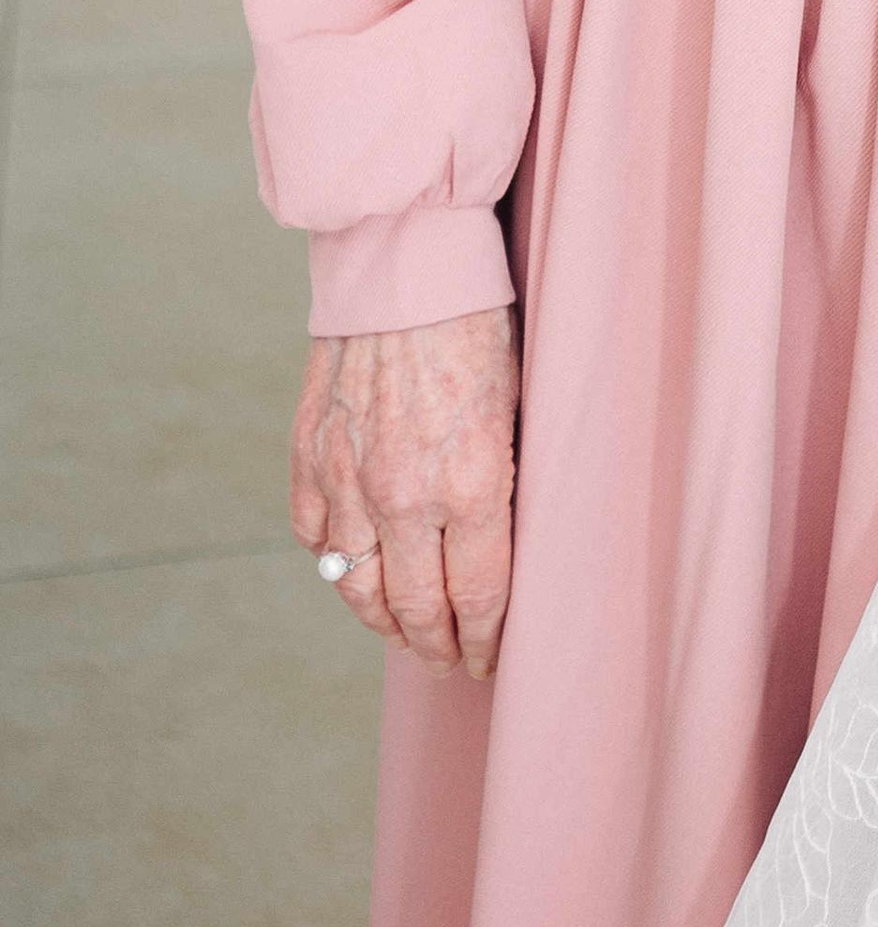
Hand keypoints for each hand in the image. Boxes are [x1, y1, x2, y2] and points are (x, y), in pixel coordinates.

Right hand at [290, 308, 520, 679]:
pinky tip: (355, 572)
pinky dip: (335, 564)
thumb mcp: (520, 407)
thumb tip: (503, 549)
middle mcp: (404, 495)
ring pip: (356, 588)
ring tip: (405, 633)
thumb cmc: (480, 326)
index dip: (484, 639)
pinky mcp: (308, 458)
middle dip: (436, 647)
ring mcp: (347, 480)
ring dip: (383, 621)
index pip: (478, 597)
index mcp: (470, 483)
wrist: (406, 264)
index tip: (488, 658)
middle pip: (415, 610)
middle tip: (448, 662)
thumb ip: (504, 484)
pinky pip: (316, 539)